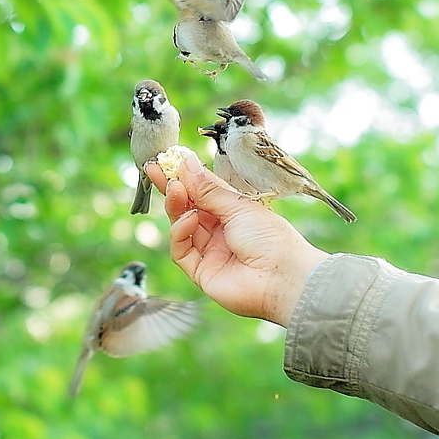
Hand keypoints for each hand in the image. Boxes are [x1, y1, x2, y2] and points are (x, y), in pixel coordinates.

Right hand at [146, 153, 328, 326]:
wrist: (282, 278)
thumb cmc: (270, 237)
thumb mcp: (238, 205)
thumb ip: (208, 188)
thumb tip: (187, 162)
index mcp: (232, 212)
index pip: (202, 192)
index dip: (184, 177)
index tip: (167, 160)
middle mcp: (219, 231)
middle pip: (187, 208)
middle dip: (172, 188)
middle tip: (156, 170)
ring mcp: (209, 252)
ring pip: (181, 226)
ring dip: (176, 206)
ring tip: (175, 189)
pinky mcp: (200, 272)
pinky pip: (181, 250)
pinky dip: (180, 232)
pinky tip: (189, 219)